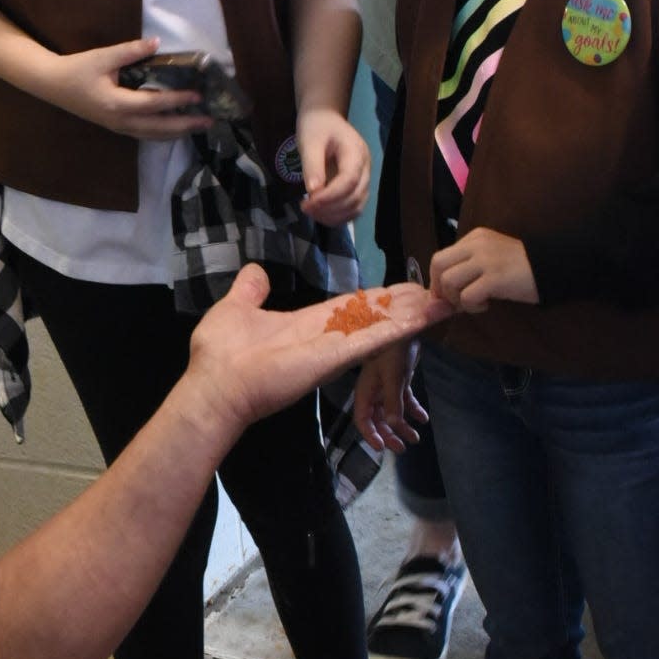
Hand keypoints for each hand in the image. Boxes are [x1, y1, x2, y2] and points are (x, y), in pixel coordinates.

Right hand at [48, 37, 214, 140]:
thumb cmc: (77, 69)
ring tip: (198, 127)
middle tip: (209, 121)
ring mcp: (118, 127)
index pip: (154, 105)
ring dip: (177, 132)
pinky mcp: (116, 127)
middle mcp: (120, 121)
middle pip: (159, 128)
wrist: (52, 85)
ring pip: (153, 135)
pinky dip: (163, 133)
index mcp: (117, 104)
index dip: (177, 101)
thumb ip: (131, 51)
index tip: (198, 96)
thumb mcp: (102, 56)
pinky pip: (145, 134)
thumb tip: (157, 43)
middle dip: (185, 125)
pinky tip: (175, 129)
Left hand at [187, 269, 449, 435]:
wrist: (215, 386)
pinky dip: (400, 327)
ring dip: (412, 315)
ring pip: (381, 327)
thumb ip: (251, 290)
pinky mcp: (334, 357)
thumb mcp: (236, 308)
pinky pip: (372, 338)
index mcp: (308, 324)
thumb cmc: (220, 354)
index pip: (351, 309)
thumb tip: (257, 271)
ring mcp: (334, 348)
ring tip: (443, 302)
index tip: (403, 291)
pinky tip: (424, 316)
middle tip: (437, 294)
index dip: (378, 300)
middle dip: (404, 306)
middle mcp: (328, 337)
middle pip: (374, 318)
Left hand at [297, 108, 371, 225]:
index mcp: (356, 152)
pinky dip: (337, 216)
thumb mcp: (309, 141)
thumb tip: (313, 192)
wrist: (324, 118)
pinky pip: (352, 208)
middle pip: (356, 196)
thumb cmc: (316, 126)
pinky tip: (319, 214)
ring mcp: (363, 178)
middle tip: (305, 208)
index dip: (330, 196)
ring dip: (334, 215)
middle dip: (330, 208)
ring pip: (357, 206)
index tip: (309, 203)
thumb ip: (312, 166)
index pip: (350, 180)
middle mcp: (365, 167)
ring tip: (310, 212)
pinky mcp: (356, 187)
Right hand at [353, 341, 427, 453]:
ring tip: (416, 438)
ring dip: (403, 426)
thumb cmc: (392, 351)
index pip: (362, 419)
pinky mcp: (400, 381)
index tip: (381, 448)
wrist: (403, 326)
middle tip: (402, 449)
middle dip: (390, 435)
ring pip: (392, 412)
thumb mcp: (393, 378)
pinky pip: (405, 400)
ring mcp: (387, 387)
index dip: (370, 435)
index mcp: (366, 392)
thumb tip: (392, 425)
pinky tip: (423, 419)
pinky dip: (413, 410)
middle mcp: (374, 392)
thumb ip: (392, 402)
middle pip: (378, 420)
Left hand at [430, 228, 537, 312]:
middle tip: (455, 302)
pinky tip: (486, 305)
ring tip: (475, 302)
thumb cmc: (521, 267)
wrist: (553, 267)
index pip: (440, 257)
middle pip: (438, 265)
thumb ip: (467, 268)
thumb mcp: (490, 258)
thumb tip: (440, 295)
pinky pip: (467, 296)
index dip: (438, 280)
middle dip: (440, 288)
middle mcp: (476, 245)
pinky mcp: (494, 278)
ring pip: (449, 281)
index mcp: (474, 238)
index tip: (448, 294)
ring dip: (457, 299)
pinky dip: (472, 306)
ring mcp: (485, 260)